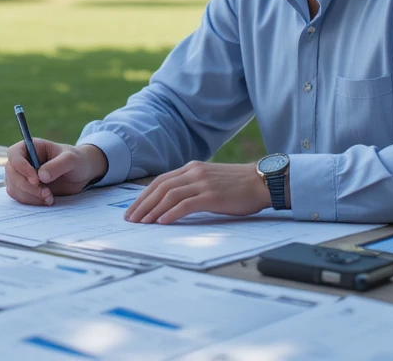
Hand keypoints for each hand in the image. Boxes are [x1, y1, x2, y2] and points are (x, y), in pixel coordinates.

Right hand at [4, 139, 107, 205]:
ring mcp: (22, 175)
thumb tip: (41, 176)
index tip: (36, 180)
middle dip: (27, 187)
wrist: (81, 173)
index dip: (21, 167)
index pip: (14, 154)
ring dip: (30, 196)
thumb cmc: (77, 160)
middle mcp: (24, 160)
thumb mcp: (72, 160)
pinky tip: (47, 200)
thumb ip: (58, 165)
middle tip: (46, 193)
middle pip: (11, 173)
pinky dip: (31, 201)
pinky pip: (19, 197)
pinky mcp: (26, 188)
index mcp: (31, 147)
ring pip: (14, 187)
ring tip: (49, 197)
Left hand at [124, 161, 269, 224]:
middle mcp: (194, 172)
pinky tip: (161, 222)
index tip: (133, 209)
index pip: (160, 181)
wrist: (262, 182)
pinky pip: (185, 204)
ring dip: (152, 210)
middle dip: (142, 204)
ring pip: (169, 196)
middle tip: (131, 219)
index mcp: (192, 168)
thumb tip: (172, 203)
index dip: (144, 195)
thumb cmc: (238, 185)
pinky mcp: (211, 196)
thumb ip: (192, 186)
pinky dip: (170, 213)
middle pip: (159, 187)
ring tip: (142, 223)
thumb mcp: (210, 180)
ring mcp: (202, 183)